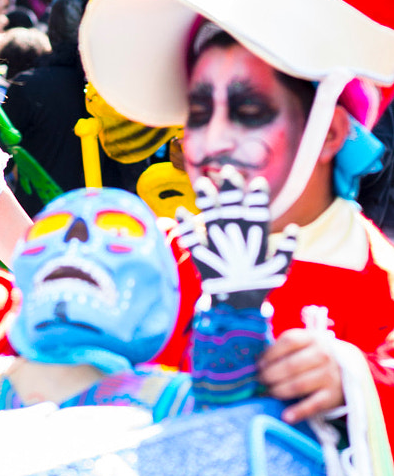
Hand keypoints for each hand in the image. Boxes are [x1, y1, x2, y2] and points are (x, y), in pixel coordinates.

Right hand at [175, 169, 296, 306]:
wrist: (238, 304)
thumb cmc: (261, 283)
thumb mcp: (279, 269)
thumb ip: (287, 250)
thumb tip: (295, 228)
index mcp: (254, 233)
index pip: (256, 209)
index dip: (257, 197)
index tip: (258, 183)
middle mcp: (236, 231)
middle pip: (233, 205)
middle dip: (230, 188)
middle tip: (228, 171)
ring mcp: (217, 239)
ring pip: (212, 215)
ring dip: (207, 200)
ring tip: (202, 185)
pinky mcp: (201, 252)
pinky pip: (191, 237)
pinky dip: (185, 225)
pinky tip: (181, 212)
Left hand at [259, 329, 344, 422]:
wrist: (345, 370)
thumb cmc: (313, 356)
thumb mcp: (303, 345)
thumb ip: (283, 350)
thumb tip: (256, 363)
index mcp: (312, 338)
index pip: (288, 342)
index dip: (270, 354)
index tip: (259, 365)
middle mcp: (323, 355)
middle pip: (290, 365)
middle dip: (270, 375)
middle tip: (260, 381)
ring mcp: (329, 375)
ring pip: (298, 385)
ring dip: (278, 391)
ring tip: (268, 392)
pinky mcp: (332, 395)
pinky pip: (313, 405)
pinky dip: (298, 411)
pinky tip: (285, 416)